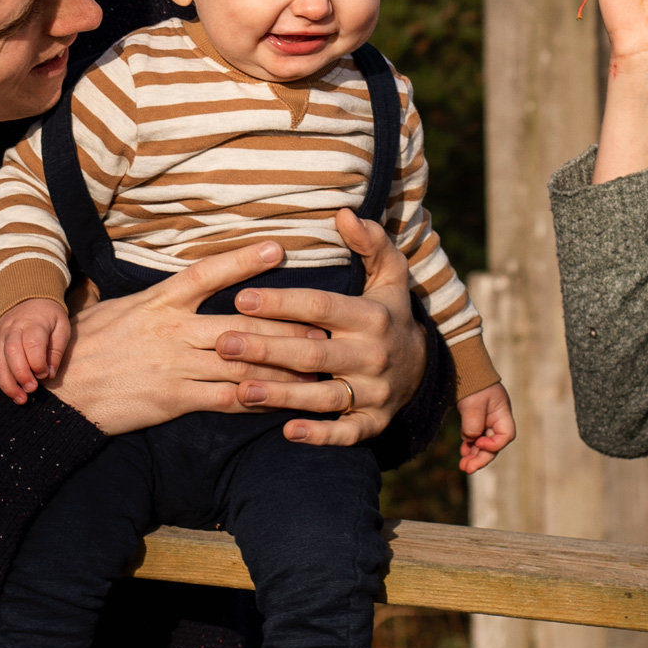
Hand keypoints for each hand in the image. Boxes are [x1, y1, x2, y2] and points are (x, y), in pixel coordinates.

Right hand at [0, 297, 71, 407]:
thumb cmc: (48, 316)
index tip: (45, 374)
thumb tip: (49, 374)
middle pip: (11, 354)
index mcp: (32, 324)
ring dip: (6, 384)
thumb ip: (57, 349)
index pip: (32, 344)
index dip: (38, 362)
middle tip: (32, 390)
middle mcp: (11, 331)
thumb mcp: (61, 326)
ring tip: (20, 399)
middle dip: (21, 375)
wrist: (27, 298)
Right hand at [46, 241, 322, 434]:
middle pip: (241, 323)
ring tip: (316, 364)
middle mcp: (171, 330)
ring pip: (240, 362)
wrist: (58, 393)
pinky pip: (224, 399)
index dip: (244, 260)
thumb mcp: (110, 308)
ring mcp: (174, 366)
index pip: (208, 273)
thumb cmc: (82, 346)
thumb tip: (160, 279)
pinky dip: (255, 398)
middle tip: (324, 322)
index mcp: (158, 301)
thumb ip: (146, 296)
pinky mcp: (173, 399)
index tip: (278, 249)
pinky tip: (280, 400)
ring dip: (281, 365)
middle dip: (285, 325)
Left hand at [209, 207, 428, 446]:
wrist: (423, 367)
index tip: (242, 298)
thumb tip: (344, 213)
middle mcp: (374, 355)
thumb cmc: (388, 312)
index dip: (282, 302)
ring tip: (242, 390)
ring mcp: (375, 392)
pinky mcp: (374, 423)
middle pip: (314, 352)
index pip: (321, 307)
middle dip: (267, 349)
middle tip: (223, 344)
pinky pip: (346, 433)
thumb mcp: (389, 274)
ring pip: (324, 396)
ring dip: (282, 394)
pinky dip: (319, 435)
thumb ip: (370, 242)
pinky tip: (287, 431)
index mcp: (372, 316)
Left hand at [458, 382, 516, 474]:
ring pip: (483, 444)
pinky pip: (474, 438)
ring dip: (474, 456)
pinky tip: (463, 453)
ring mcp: (486, 420)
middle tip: (467, 468)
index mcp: (502, 413)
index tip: (478, 442)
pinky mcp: (475, 420)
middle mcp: (496, 419)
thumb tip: (471, 440)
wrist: (464, 369)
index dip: (493, 445)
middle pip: (493, 445)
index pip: (505, 436)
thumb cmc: (473, 383)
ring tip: (463, 466)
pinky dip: (469, 446)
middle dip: (481, 458)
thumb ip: (473, 423)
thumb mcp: (474, 402)